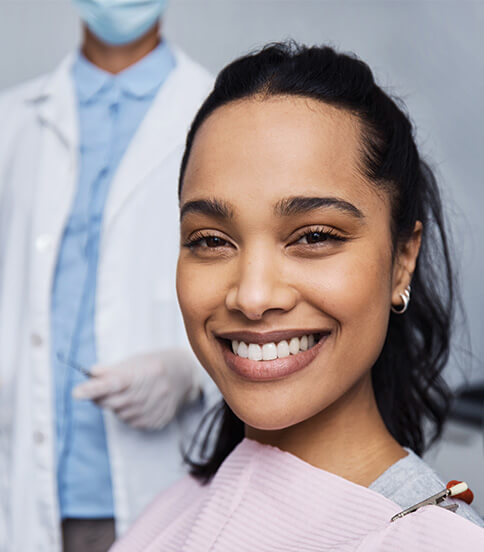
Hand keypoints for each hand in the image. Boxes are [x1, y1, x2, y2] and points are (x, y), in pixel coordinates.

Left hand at [72, 349, 200, 429]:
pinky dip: (127, 413)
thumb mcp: (135, 361)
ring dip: (116, 405)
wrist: (185, 375)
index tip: (76, 392)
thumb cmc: (155, 365)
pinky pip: (131, 422)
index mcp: (146, 373)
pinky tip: (137, 402)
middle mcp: (153, 392)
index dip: (95, 388)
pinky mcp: (157, 421)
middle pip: (113, 402)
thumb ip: (112, 370)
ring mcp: (156, 409)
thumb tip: (90, 374)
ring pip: (120, 414)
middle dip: (101, 397)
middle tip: (101, 389)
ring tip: (128, 392)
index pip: (115, 382)